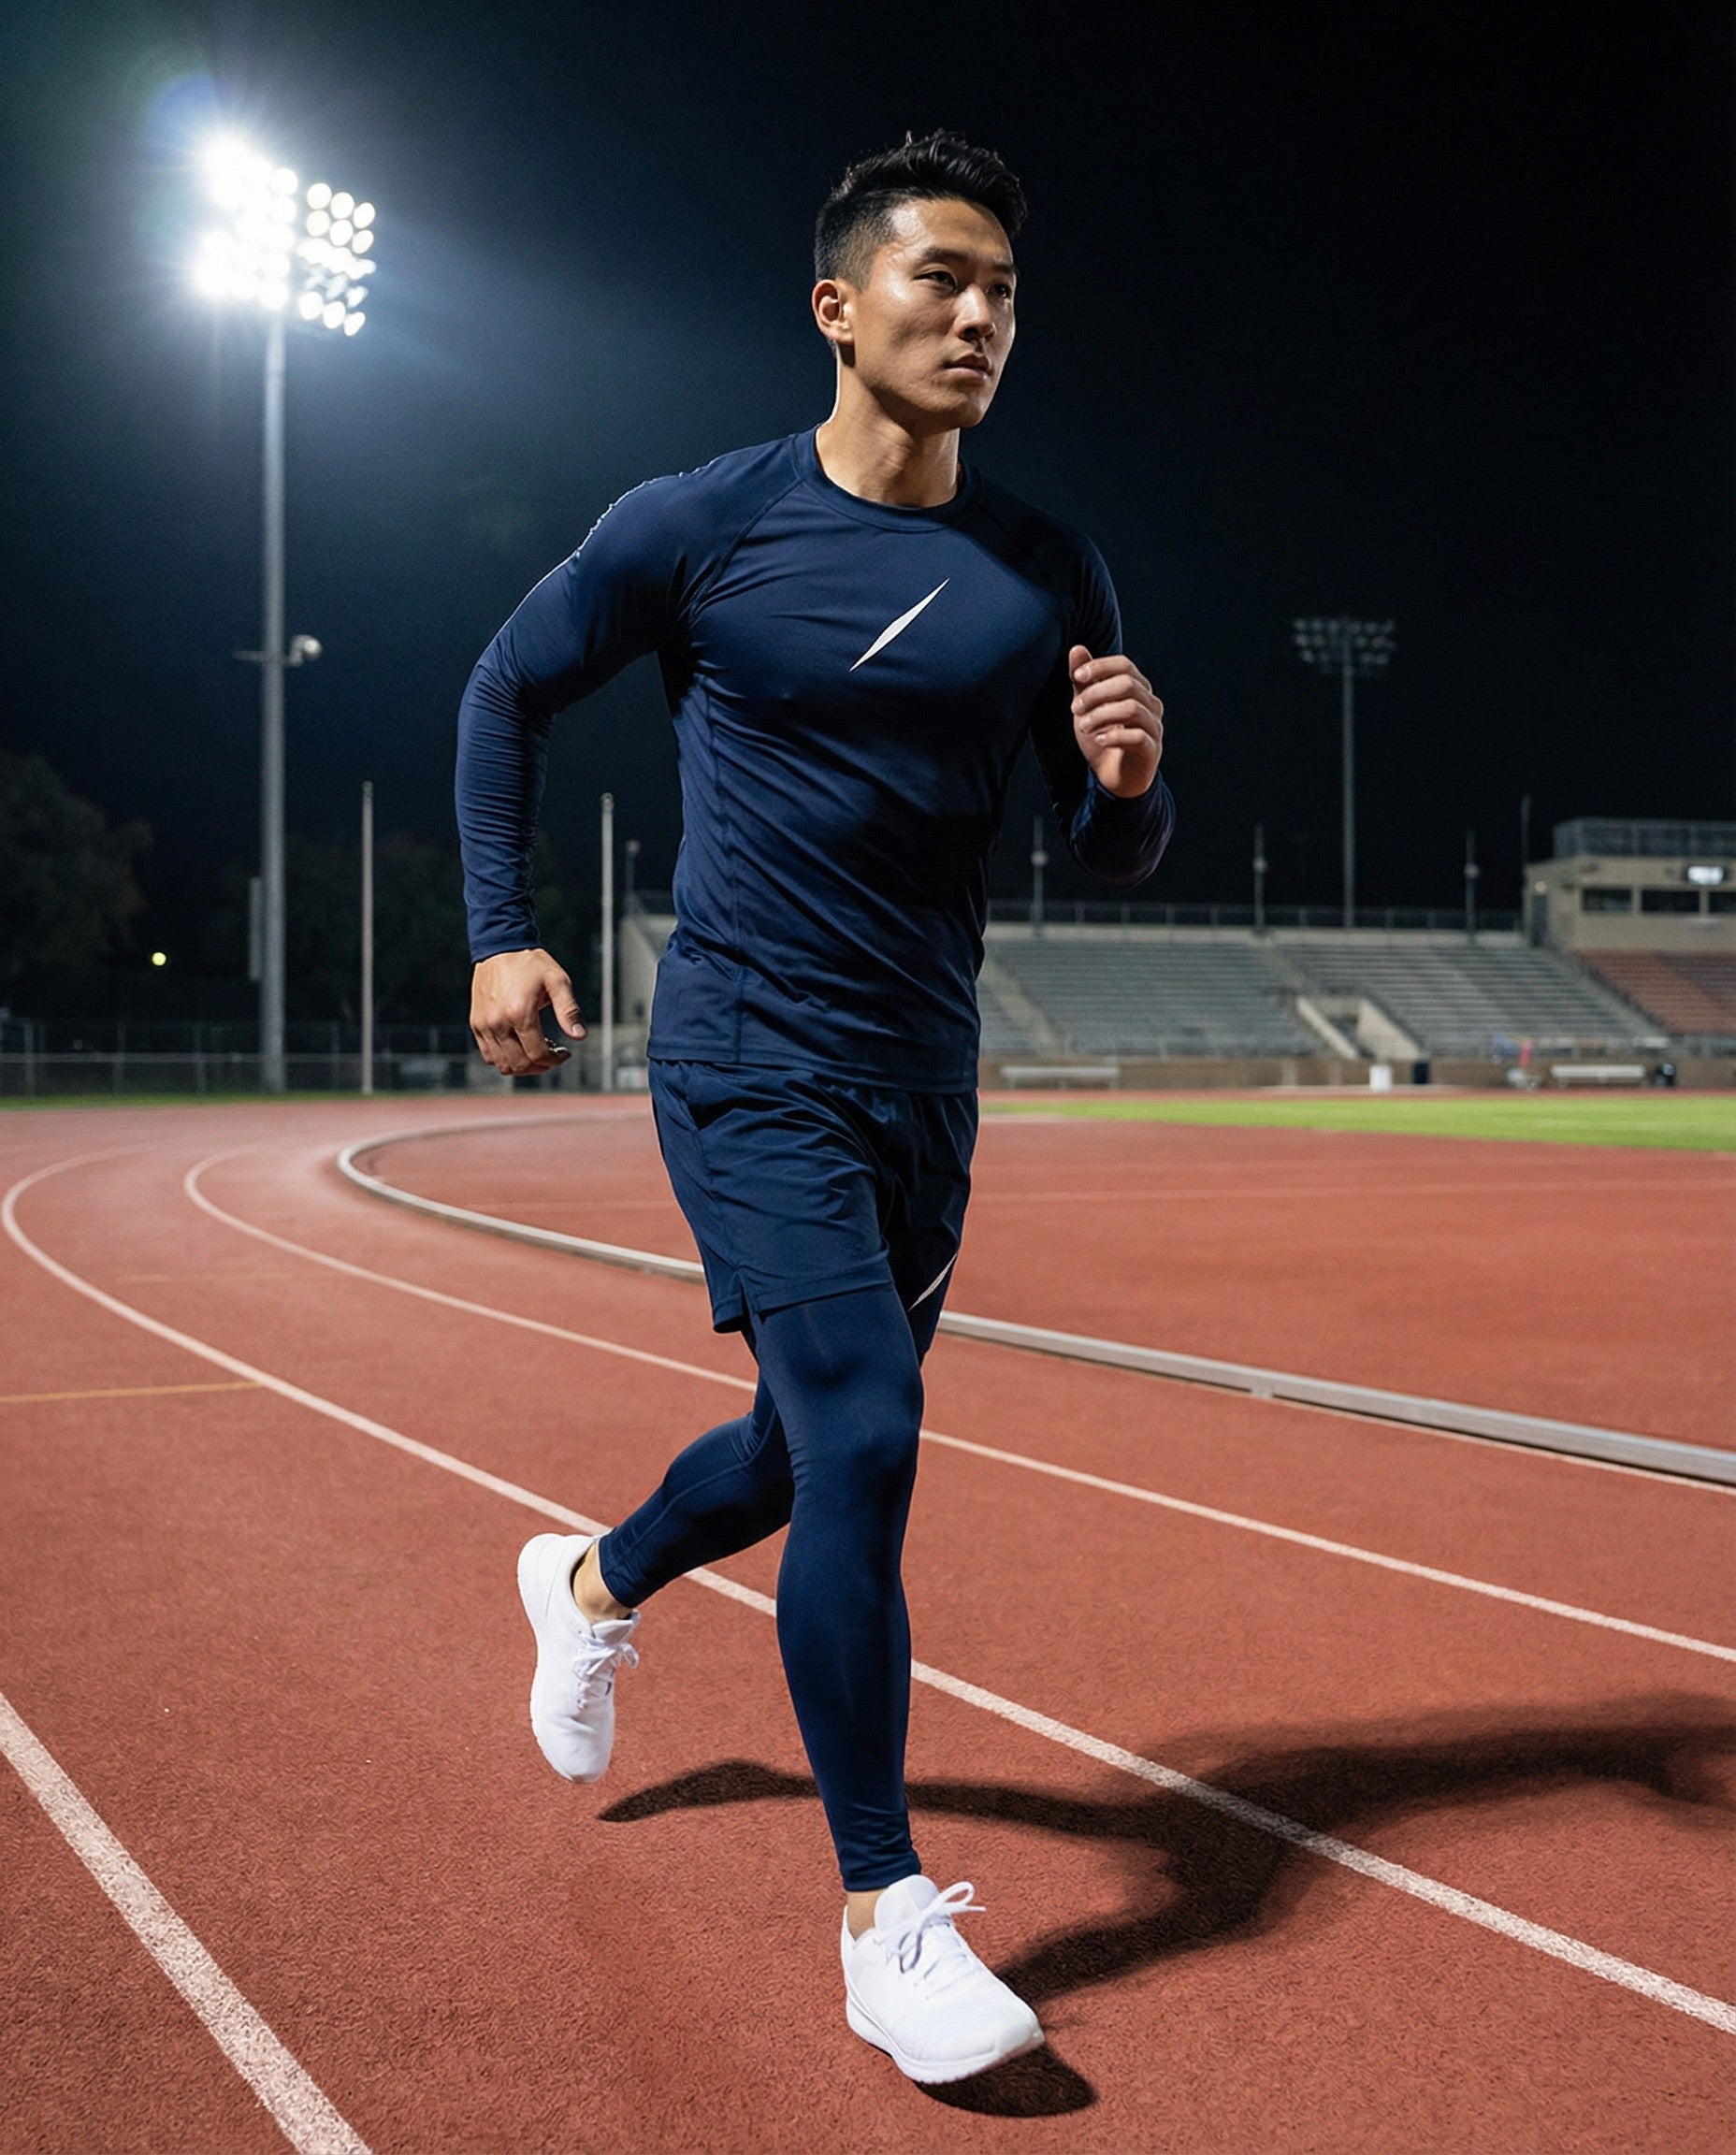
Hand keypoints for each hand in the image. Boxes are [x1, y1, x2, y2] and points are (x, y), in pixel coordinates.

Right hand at [470, 948, 585, 1075]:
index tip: (565, 1053)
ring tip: (536, 1051)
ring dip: (523, 1066)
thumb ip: (569, 1010)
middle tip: (553, 1054)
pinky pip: (488, 1055)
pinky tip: (519, 1047)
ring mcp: (484, 1025)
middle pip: (520, 1064)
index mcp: (519, 1013)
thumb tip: (579, 1036)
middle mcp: (498, 1022)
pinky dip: (505, 1059)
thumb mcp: (557, 981)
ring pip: (502, 1064)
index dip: (555, 1060)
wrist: (499, 946)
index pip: (537, 1054)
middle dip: (541, 1065)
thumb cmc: (531, 963)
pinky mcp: (476, 1023)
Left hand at [1070, 646, 1163, 797]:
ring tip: (1083, 727)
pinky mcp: (1152, 749)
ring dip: (1101, 715)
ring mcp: (1154, 727)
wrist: (1115, 778)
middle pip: (1128, 684)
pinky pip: (1138, 736)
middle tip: (1074, 709)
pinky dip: (1113, 736)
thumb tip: (1077, 649)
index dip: (1100, 666)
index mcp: (1138, 689)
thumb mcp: (1088, 708)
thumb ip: (1084, 681)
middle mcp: (1150, 704)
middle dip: (1096, 694)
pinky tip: (1098, 740)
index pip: (1124, 665)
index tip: (1077, 676)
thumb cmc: (1103, 738)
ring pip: (1132, 708)